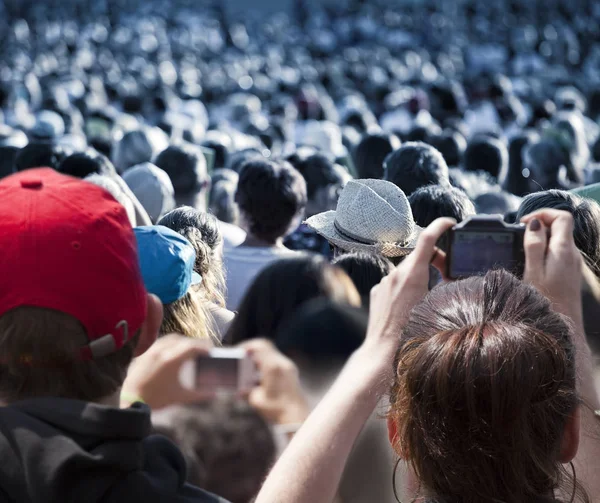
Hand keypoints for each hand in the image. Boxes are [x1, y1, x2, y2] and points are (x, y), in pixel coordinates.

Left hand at [122, 334, 214, 409]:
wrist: (131, 401)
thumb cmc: (157, 399)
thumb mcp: (180, 397)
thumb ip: (199, 394)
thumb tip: (214, 394)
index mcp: (172, 360)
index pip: (192, 346)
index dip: (203, 346)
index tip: (210, 349)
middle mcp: (162, 351)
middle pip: (182, 340)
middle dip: (193, 343)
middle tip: (201, 350)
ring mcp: (151, 351)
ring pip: (170, 339)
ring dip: (181, 341)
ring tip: (187, 349)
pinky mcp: (143, 354)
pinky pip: (159, 343)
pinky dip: (169, 344)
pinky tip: (171, 352)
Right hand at [241, 339, 309, 424]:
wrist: (297, 417)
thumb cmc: (277, 409)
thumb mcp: (256, 400)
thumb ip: (246, 391)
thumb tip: (239, 388)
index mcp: (272, 367)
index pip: (260, 346)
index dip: (248, 345)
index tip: (240, 350)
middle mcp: (282, 363)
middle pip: (267, 346)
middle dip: (253, 350)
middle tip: (243, 356)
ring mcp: (289, 366)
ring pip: (272, 353)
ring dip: (261, 356)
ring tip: (250, 366)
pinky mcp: (292, 372)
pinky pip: (278, 361)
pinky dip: (268, 363)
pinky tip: (261, 374)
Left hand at [365, 218, 455, 353]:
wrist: (383, 351)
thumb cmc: (411, 334)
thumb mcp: (436, 307)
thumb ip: (445, 288)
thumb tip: (453, 280)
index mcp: (412, 274)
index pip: (428, 238)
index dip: (440, 225)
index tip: (450, 223)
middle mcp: (395, 274)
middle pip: (419, 254)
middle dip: (435, 258)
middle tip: (448, 270)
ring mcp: (384, 282)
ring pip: (407, 269)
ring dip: (420, 274)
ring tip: (430, 293)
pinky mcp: (377, 292)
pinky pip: (394, 282)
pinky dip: (406, 286)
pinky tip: (411, 303)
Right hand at [520, 209, 582, 327]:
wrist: (564, 327)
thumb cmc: (546, 301)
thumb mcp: (533, 271)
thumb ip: (534, 245)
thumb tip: (534, 222)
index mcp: (564, 250)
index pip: (562, 217)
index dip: (542, 213)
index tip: (522, 223)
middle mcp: (572, 254)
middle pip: (560, 227)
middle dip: (539, 225)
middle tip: (518, 236)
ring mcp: (573, 264)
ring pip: (559, 239)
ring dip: (541, 238)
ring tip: (522, 250)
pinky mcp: (570, 273)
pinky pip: (558, 252)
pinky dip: (545, 250)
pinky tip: (532, 263)